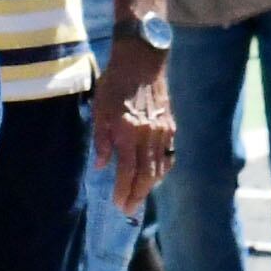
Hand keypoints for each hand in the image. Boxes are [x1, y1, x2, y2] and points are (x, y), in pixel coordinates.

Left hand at [94, 27, 173, 210]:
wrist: (142, 61)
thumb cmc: (115, 83)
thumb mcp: (99, 109)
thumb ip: (100, 140)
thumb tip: (100, 166)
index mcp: (128, 131)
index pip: (128, 170)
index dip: (124, 190)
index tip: (119, 204)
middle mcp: (148, 135)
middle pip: (146, 174)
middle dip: (138, 194)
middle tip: (129, 209)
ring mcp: (162, 131)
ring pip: (159, 167)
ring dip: (150, 185)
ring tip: (139, 196)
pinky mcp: (170, 125)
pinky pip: (168, 154)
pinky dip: (161, 169)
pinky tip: (154, 176)